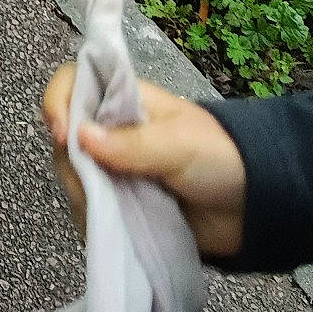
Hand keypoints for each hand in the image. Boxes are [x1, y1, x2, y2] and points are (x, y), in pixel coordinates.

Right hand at [42, 63, 247, 259]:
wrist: (253, 207)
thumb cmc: (219, 158)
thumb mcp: (179, 144)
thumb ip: (132, 144)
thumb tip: (80, 137)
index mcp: (125, 102)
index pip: (74, 83)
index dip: (59, 102)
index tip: (64, 136)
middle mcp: (111, 133)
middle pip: (65, 138)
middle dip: (73, 164)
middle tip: (99, 186)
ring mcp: (113, 172)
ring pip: (74, 179)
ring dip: (87, 197)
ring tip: (119, 211)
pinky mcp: (120, 208)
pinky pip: (89, 214)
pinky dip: (96, 222)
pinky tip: (116, 228)